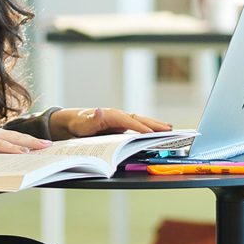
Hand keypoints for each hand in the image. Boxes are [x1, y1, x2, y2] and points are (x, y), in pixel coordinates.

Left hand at [49, 107, 172, 139]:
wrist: (74, 122)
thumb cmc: (78, 124)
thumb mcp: (82, 124)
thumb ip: (91, 119)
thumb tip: (98, 110)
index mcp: (111, 115)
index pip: (129, 121)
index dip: (140, 127)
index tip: (151, 133)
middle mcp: (118, 116)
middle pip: (139, 119)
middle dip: (154, 124)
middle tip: (169, 129)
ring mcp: (121, 121)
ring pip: (141, 121)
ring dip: (155, 125)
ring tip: (169, 129)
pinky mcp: (121, 126)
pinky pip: (137, 126)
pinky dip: (148, 128)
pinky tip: (156, 131)